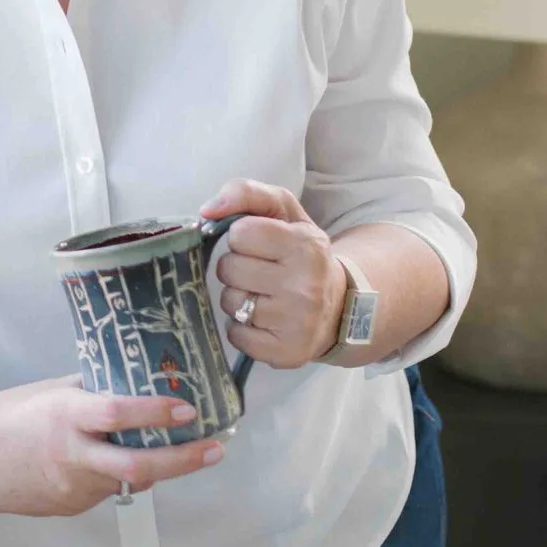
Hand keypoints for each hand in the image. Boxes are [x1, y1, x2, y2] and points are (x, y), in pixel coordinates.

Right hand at [0, 375, 224, 517]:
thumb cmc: (11, 413)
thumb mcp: (53, 391)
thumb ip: (93, 391)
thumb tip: (138, 381)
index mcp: (65, 417)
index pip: (115, 414)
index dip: (154, 412)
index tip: (188, 408)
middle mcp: (72, 455)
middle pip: (137, 466)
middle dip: (182, 460)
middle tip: (215, 449)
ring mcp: (73, 487)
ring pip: (128, 481)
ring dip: (155, 466)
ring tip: (181, 449)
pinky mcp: (70, 506)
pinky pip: (107, 491)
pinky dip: (120, 476)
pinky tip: (116, 462)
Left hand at [203, 178, 346, 370]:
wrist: (339, 306)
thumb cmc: (301, 253)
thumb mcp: (284, 212)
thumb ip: (247, 193)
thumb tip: (207, 210)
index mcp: (305, 244)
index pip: (240, 233)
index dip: (243, 237)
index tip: (259, 245)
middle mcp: (305, 285)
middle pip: (229, 269)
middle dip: (237, 267)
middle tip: (260, 272)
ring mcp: (297, 322)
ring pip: (230, 303)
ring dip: (238, 298)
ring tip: (263, 295)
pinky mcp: (286, 353)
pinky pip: (236, 335)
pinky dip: (242, 328)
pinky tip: (263, 320)